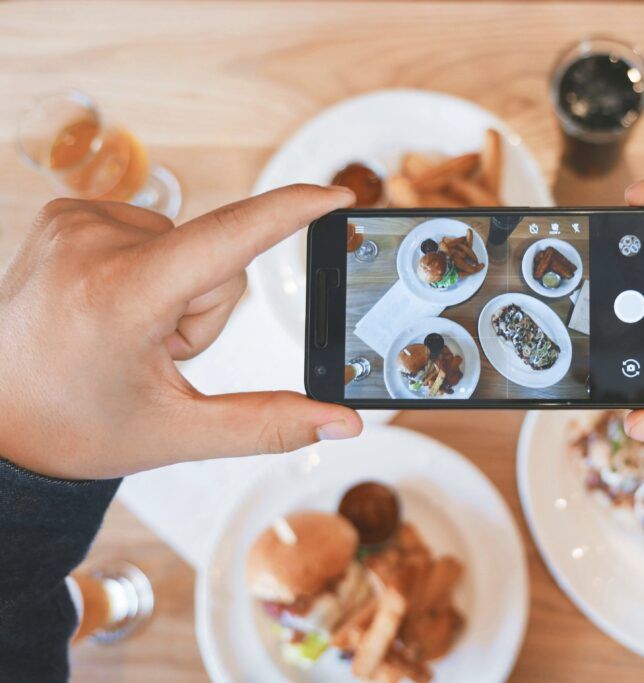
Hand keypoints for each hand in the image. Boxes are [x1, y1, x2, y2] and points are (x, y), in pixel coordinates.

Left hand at [0, 185, 361, 479]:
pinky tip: (111, 306)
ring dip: (177, 291)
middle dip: (206, 308)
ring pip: (187, 244)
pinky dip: (149, 270)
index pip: (229, 238)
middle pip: (216, 258)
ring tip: (126, 332)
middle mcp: (93, 243)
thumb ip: (270, 424)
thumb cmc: (75, 427)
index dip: (291, 212)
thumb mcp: (178, 433)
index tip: (337, 194)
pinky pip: (152, 231)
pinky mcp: (67, 214)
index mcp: (122, 297)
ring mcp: (74, 222)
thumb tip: (342, 424)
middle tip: (155, 352)